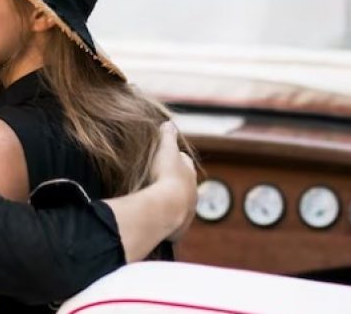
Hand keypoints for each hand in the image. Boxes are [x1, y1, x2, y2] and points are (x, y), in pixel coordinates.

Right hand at [151, 122, 196, 241]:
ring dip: (172, 202)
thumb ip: (167, 136)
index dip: (176, 159)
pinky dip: (167, 220)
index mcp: (189, 172)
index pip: (184, 162)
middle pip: (184, 185)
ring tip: (158, 202)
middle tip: (162, 181)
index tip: (168, 158)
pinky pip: (173, 222)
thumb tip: (169, 123)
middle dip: (175, 182)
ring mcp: (187, 211)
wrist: (166, 208)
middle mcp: (192, 192)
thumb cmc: (165, 175)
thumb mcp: (165, 149)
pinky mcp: (179, 227)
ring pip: (181, 204)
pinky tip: (158, 220)